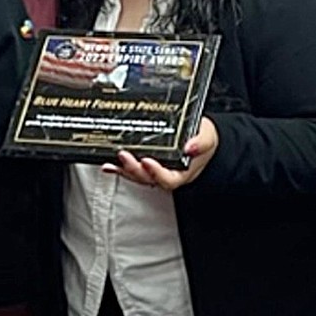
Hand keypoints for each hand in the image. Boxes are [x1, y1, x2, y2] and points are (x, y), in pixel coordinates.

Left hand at [102, 117, 218, 190]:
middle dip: (134, 169)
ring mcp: (155, 170)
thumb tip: (190, 146)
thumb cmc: (203, 138)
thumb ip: (201, 142)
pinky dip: (119, 167)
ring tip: (113, 161)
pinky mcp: (146, 164)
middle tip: (124, 156)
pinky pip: (132, 168)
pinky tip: (108, 165)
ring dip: (124, 169)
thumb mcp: (208, 137)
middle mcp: (166, 174)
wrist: (200, 137)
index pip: (168, 179)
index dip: (156, 172)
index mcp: (182, 172)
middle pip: (148, 178)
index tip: (147, 160)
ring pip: (138, 176)